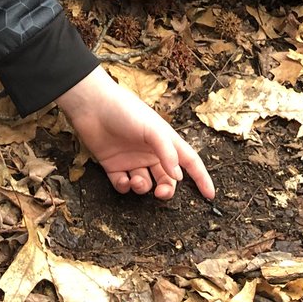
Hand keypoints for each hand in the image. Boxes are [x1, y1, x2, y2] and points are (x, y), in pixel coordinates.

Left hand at [55, 67, 215, 200]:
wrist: (92, 106)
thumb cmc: (126, 111)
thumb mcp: (153, 129)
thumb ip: (167, 153)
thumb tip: (178, 177)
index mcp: (165, 141)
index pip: (189, 161)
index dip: (201, 178)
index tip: (210, 195)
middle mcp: (150, 152)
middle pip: (166, 178)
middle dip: (166, 189)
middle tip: (161, 193)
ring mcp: (132, 160)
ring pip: (145, 184)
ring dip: (143, 188)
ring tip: (136, 180)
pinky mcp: (113, 165)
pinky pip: (122, 184)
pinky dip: (124, 187)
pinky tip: (122, 180)